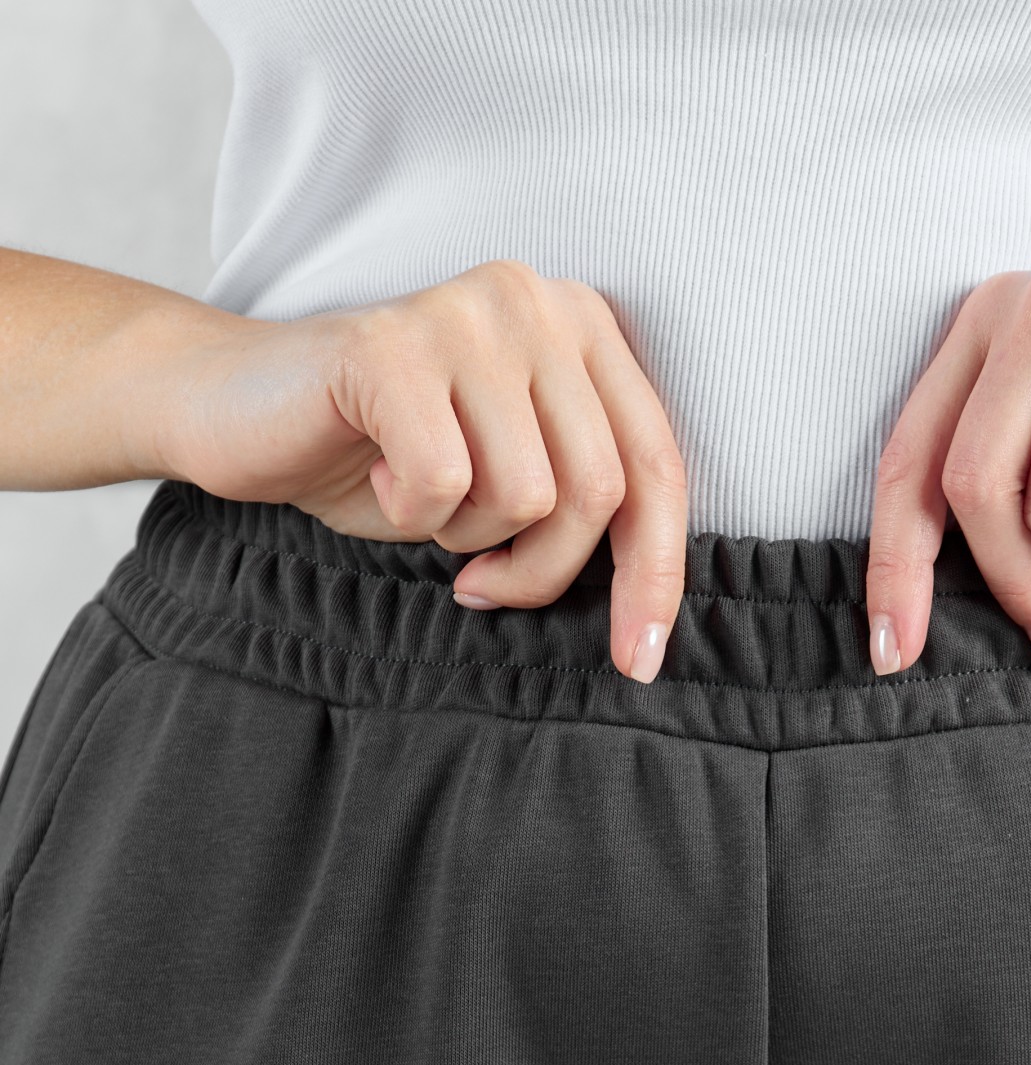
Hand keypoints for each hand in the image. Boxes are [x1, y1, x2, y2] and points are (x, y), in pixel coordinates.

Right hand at [156, 261, 686, 680]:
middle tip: (480, 580)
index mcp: (585, 328)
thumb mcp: (511, 485)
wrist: (237, 410)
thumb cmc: (387, 458)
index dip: (657, 578)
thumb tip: (654, 616)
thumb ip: (588, 508)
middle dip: (543, 570)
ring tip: (421, 496)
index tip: (641, 662)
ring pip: (529, 494)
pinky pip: (445, 482)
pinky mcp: (392, 345)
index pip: (658, 467)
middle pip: (600, 490)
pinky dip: (413, 511)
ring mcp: (466, 313)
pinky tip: (379, 474)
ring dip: (469, 534)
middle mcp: (537, 301)